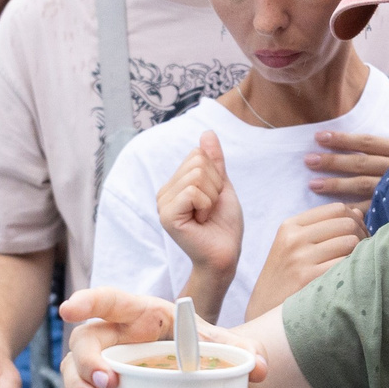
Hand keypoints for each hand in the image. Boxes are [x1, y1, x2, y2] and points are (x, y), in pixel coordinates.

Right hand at [53, 285, 263, 387]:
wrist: (195, 366)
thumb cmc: (198, 346)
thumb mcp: (219, 343)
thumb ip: (241, 349)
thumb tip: (261, 369)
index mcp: (141, 315)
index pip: (109, 301)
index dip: (88, 302)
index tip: (68, 310)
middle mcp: (116, 335)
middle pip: (86, 340)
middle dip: (89, 361)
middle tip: (109, 383)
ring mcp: (104, 361)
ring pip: (75, 367)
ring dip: (76, 385)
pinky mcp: (101, 386)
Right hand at [158, 132, 243, 284]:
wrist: (225, 254)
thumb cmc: (224, 225)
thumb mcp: (222, 186)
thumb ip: (214, 161)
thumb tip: (207, 132)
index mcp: (175, 184)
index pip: (197, 155)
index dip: (216, 176)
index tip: (212, 200)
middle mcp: (164, 192)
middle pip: (197, 163)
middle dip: (214, 187)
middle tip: (210, 210)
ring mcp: (163, 204)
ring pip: (197, 176)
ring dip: (211, 198)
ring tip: (205, 217)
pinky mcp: (167, 216)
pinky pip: (193, 192)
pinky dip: (206, 206)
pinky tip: (201, 223)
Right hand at [245, 201, 362, 319]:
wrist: (264, 310)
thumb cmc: (285, 277)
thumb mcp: (294, 246)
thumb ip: (324, 227)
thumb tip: (359, 213)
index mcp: (290, 225)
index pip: (337, 209)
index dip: (356, 219)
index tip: (360, 234)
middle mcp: (294, 238)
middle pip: (346, 223)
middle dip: (362, 235)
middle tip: (365, 251)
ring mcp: (300, 258)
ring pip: (350, 242)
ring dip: (361, 252)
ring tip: (358, 264)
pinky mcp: (308, 279)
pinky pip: (346, 263)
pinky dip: (354, 268)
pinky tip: (351, 276)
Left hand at [306, 130, 388, 211]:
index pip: (368, 142)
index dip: (344, 140)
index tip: (320, 137)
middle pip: (360, 163)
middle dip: (333, 161)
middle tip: (308, 160)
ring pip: (361, 186)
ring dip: (336, 185)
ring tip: (312, 184)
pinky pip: (373, 210)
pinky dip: (354, 211)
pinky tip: (335, 210)